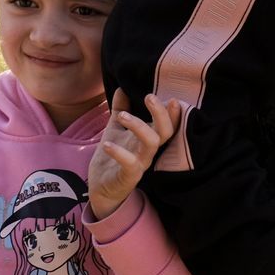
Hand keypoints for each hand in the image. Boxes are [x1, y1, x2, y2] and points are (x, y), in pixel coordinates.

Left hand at [87, 90, 181, 220]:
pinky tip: (107, 144)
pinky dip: (119, 152)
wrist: (101, 187)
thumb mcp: (115, 129)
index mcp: (148, 138)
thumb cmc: (113, 156)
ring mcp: (140, 163)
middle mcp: (148, 150)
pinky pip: (130, 164)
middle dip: (161, 113)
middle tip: (149, 97)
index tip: (171, 97)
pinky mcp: (128, 176)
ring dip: (139, 127)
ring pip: (151, 144)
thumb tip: (121, 87)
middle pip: (165, 132)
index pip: (168, 124)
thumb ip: (120, 109)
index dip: (173, 113)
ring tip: (122, 116)